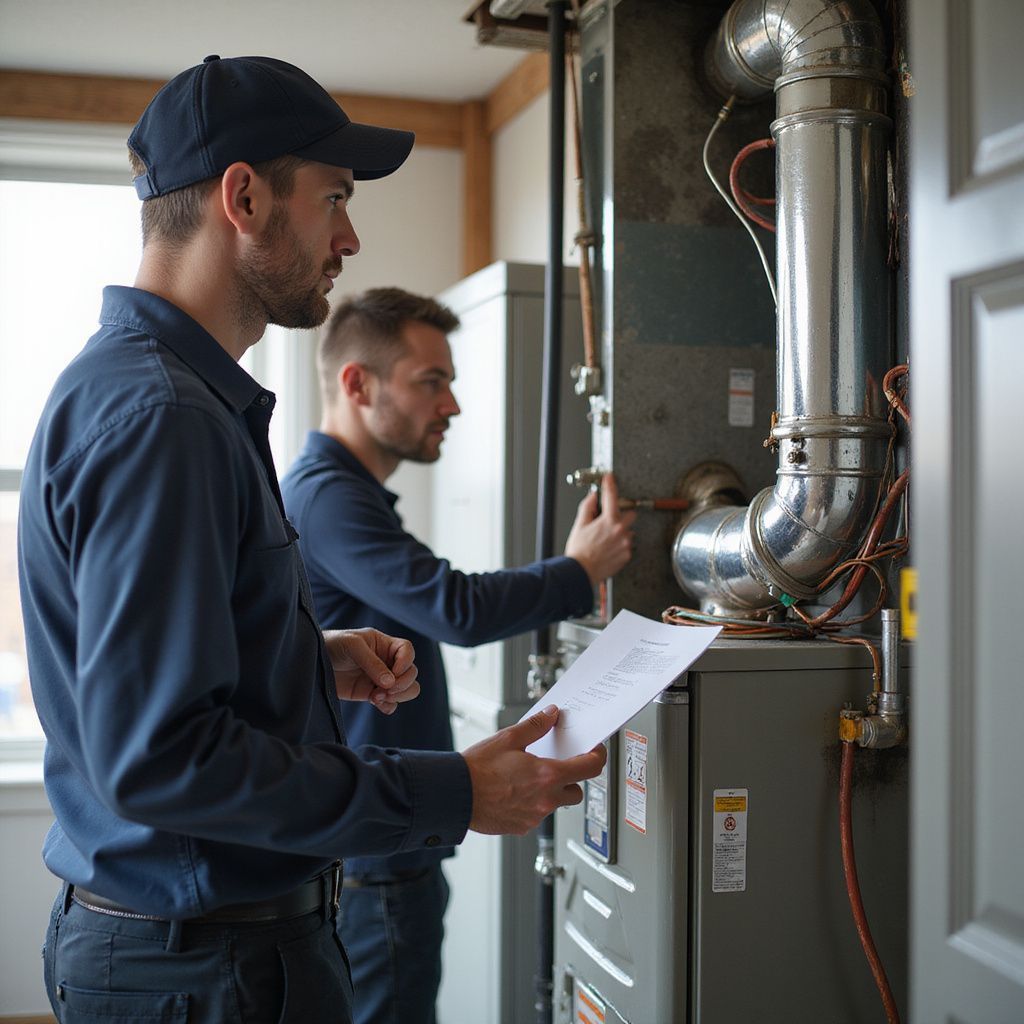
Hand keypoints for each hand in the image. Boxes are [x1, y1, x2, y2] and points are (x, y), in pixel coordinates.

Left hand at [322, 628, 419, 713]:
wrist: (312, 662)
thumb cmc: (333, 644)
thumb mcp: (353, 646)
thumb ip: (372, 663)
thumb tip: (390, 682)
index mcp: (384, 644)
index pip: (407, 651)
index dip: (405, 663)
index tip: (393, 674)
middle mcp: (386, 662)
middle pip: (411, 673)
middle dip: (403, 684)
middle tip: (385, 690)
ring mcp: (380, 679)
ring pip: (406, 690)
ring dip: (398, 696)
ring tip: (377, 697)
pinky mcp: (371, 694)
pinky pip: (391, 703)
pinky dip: (389, 706)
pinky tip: (376, 704)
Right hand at [462, 706, 606, 834]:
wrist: (456, 795)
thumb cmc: (478, 769)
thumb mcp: (508, 738)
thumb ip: (535, 726)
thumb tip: (552, 715)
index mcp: (547, 775)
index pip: (589, 768)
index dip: (597, 757)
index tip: (595, 750)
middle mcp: (546, 799)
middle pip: (577, 792)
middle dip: (572, 778)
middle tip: (557, 765)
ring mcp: (534, 816)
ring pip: (555, 804)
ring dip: (550, 792)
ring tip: (527, 778)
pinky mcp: (522, 827)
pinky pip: (536, 815)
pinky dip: (532, 804)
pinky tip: (514, 792)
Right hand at [563, 473, 636, 583]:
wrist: (581, 572)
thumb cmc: (579, 552)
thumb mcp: (579, 525)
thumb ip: (587, 507)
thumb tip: (592, 497)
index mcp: (608, 521)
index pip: (611, 496)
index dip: (610, 484)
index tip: (609, 478)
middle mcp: (620, 531)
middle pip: (630, 514)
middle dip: (621, 515)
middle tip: (610, 520)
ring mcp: (625, 544)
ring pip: (629, 531)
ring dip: (621, 532)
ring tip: (606, 540)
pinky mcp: (626, 555)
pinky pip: (627, 545)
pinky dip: (620, 545)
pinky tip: (608, 549)